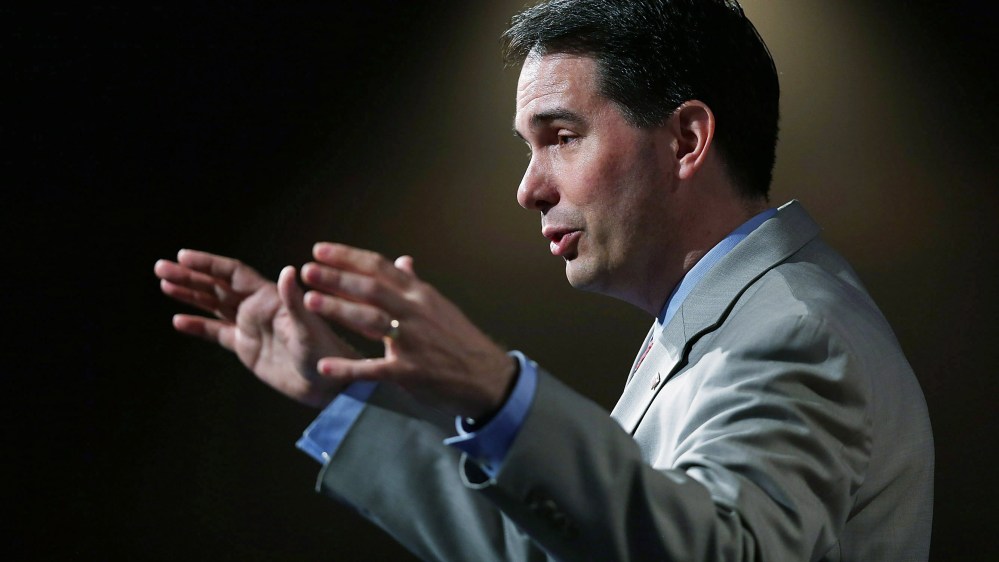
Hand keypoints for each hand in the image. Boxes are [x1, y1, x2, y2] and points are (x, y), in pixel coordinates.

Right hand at [154, 249, 358, 407]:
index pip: (232, 274)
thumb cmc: (325, 354)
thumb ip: (294, 301)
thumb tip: (287, 271)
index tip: (183, 255)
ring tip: (164, 284)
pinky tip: (178, 321)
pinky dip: (199, 327)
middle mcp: (257, 308)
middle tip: (160, 266)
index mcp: (269, 298)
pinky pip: (218, 333)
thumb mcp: (308, 328)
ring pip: (213, 306)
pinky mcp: (247, 348)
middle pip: (217, 286)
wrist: (328, 385)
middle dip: (190, 276)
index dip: (208, 264)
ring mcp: (251, 327)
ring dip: (190, 295)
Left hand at [300, 243, 515, 418]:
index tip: (319, 250)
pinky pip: (373, 368)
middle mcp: (416, 312)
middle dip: (336, 278)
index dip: (348, 257)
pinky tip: (324, 366)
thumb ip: (416, 285)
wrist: (488, 378)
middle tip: (307, 270)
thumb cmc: (460, 341)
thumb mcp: (441, 307)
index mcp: (420, 295)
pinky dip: (348, 367)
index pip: (380, 267)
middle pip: (371, 288)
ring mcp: (413, 342)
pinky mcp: (410, 373)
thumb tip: (403, 261)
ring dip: (338, 309)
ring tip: (309, 301)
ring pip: (370, 320)